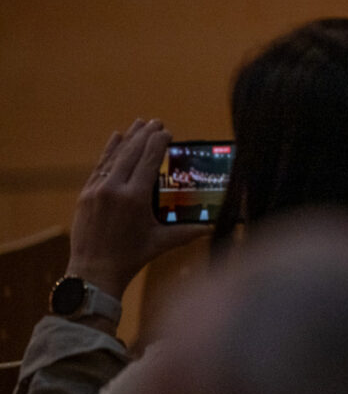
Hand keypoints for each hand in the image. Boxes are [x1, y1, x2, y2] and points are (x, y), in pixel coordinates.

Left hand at [66, 119, 209, 300]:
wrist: (94, 272)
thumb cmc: (131, 258)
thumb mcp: (162, 242)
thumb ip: (189, 231)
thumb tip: (215, 227)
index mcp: (135, 198)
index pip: (149, 160)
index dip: (159, 142)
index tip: (168, 131)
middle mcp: (115, 189)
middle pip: (132, 153)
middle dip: (145, 135)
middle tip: (157, 121)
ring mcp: (97, 190)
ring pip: (115, 156)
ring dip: (128, 138)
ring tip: (139, 123)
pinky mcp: (86, 194)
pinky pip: (99, 166)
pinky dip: (108, 150)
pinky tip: (115, 137)